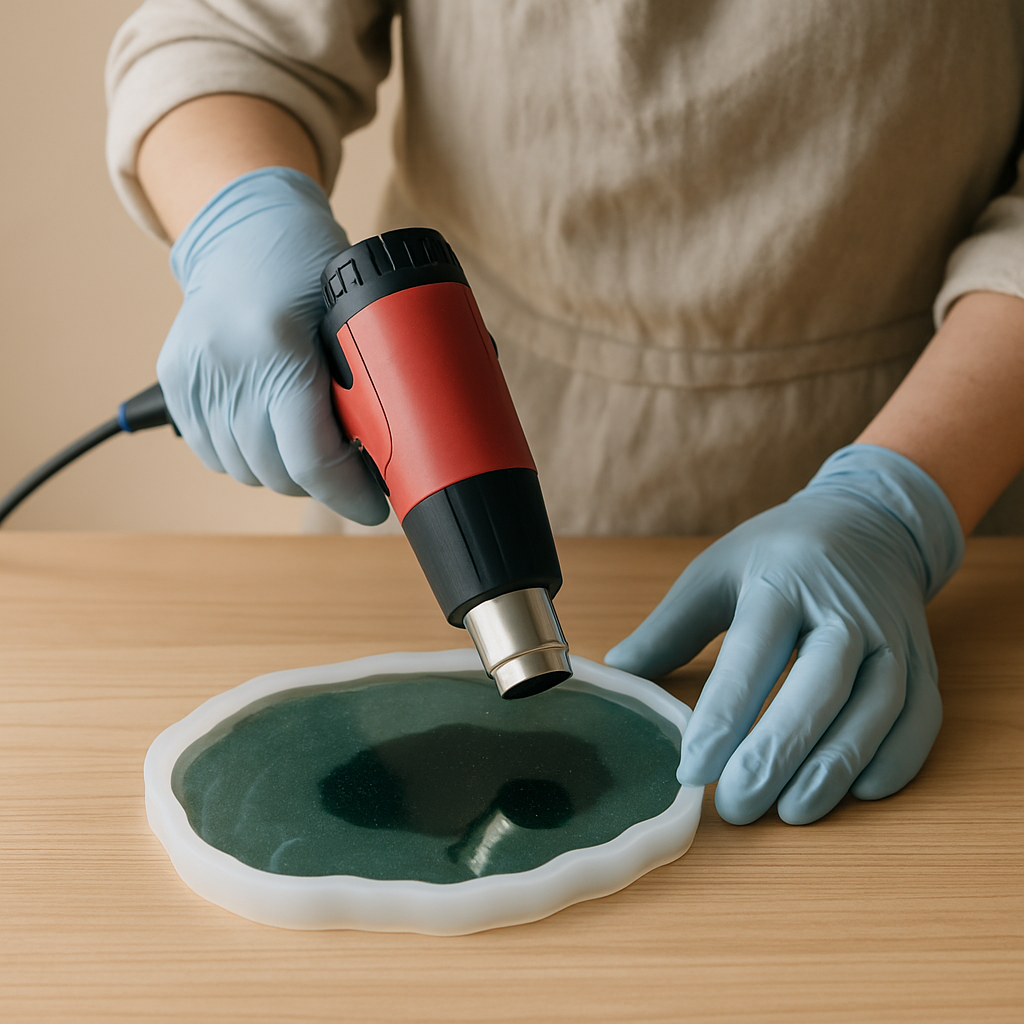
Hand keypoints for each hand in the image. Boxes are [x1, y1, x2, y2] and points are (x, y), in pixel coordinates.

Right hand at [157, 166, 389, 524]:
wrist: (243, 229)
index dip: (349, 494)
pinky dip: (247, 457)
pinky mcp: (176, 382)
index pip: (311, 457)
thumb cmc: (311, 266)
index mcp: (280, 345)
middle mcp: (228, 363)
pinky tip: (271, 432)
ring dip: (284, 472)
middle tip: (350, 471)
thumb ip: (377, 372)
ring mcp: (195, 375)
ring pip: (246, 470)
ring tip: (310, 444)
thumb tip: (416, 440)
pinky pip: (214, 454)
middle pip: (278, 472)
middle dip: (322, 483)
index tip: (374, 506)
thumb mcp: (355, 312)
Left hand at [605, 444, 964, 824]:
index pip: (752, 654)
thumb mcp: (716, 570)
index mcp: (782, 581)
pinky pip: (921, 717)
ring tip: (792, 813)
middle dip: (777, 754)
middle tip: (737, 805)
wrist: (870, 521)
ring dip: (835, 768)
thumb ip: (670, 626)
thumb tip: (619, 671)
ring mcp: (892, 636)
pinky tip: (857, 792)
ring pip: (875, 709)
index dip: (724, 716)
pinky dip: (897, 759)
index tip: (692, 769)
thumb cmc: (780, 551)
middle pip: (818, 688)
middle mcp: (844, 610)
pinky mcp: (923, 661)